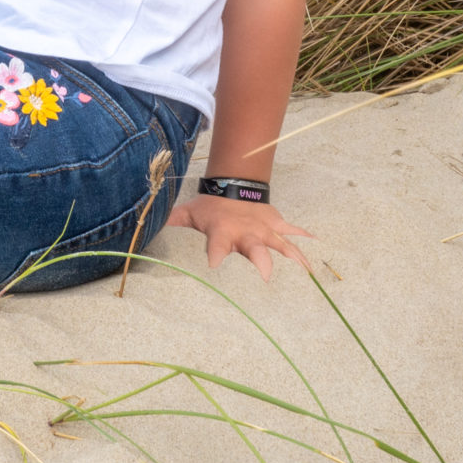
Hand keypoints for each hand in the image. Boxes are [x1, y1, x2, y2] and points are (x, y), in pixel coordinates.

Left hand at [167, 192, 315, 277]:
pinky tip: (318, 247)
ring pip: (281, 244)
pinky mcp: (277, 225)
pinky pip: (293, 232)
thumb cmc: (210, 209)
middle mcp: (245, 233)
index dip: (214, 254)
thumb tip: (145, 228)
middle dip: (261, 261)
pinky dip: (305, 238)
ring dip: (293, 256)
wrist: (234, 186)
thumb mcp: (189, 215)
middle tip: (267, 276)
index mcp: (222, 233)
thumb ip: (171, 223)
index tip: (213, 265)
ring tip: (307, 271)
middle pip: (255, 248)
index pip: (216, 245)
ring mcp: (264, 229)